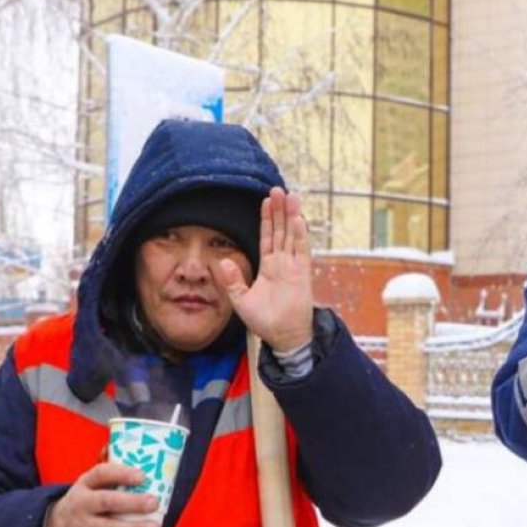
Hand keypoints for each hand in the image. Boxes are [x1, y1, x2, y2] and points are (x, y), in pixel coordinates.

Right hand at [43, 463, 161, 526]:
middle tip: (153, 501)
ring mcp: (87, 526)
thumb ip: (109, 468)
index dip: (121, 473)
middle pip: (105, 501)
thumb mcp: (90, 482)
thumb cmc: (86, 498)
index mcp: (85, 483)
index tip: (142, 476)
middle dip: (131, 502)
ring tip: (156, 526)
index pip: (100, 474)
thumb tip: (121, 443)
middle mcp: (83, 504)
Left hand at [217, 187, 313, 352]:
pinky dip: (299, 235)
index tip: (266, 201)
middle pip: (281, 231)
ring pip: (292, 236)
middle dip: (279, 211)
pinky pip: (301, 251)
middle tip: (278, 190)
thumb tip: (223, 261)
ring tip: (290, 196)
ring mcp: (294, 268)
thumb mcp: (240, 300)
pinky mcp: (302, 275)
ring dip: (291, 216)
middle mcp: (282, 264)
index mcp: (269, 267)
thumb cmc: (264, 321)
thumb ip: (232, 280)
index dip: (267, 219)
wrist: (282, 337)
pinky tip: (298, 220)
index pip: (268, 238)